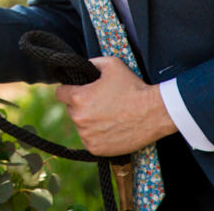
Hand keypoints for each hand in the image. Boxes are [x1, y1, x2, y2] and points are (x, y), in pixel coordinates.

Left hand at [54, 57, 177, 155]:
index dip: (68, 89)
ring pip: (81, 126)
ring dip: (89, 121)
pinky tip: (111, 128)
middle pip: (71, 110)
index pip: (59, 93)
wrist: (154, 113)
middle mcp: (79, 119)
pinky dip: (97, 136)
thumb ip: (91, 63)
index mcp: (78, 98)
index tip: (77, 90)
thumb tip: (81, 67)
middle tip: (101, 102)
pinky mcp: (96, 149)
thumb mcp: (111, 64)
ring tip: (109, 115)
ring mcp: (87, 136)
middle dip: (81, 105)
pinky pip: (90, 140)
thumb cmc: (133, 87)